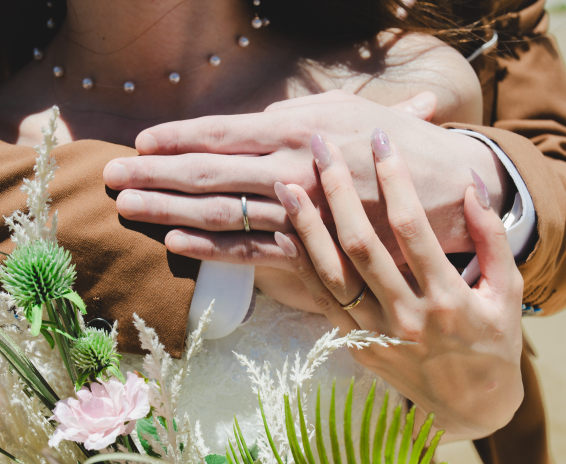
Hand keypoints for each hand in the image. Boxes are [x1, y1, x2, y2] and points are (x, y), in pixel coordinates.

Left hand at [103, 90, 508, 269]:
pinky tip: (174, 242)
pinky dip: (211, 247)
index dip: (177, 137)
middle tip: (110, 174)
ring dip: (167, 208)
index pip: (224, 131)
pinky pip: (252, 250)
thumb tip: (264, 115)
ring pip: (220, 210)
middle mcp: (292, 167)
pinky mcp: (314, 249)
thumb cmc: (403, 146)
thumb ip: (305, 113)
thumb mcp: (354, 111)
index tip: (142, 141)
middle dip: (153, 172)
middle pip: (208, 171)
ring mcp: (300, 212)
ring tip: (126, 207)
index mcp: (300, 128)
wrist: (455, 193)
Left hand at [272, 130, 523, 440]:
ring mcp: (376, 335)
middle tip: (319, 148)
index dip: (394, 180)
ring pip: (331, 274)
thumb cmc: (493, 341)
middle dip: (337, 191)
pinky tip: (285, 233)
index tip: (379, 140)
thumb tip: (472, 185)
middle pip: (361, 244)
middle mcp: (407, 317)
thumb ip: (492, 238)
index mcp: (448, 299)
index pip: (413, 227)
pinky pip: (322, 301)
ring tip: (286, 185)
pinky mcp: (356, 345)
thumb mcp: (507, 291)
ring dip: (306, 226)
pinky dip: (302, 266)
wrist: (470, 406)